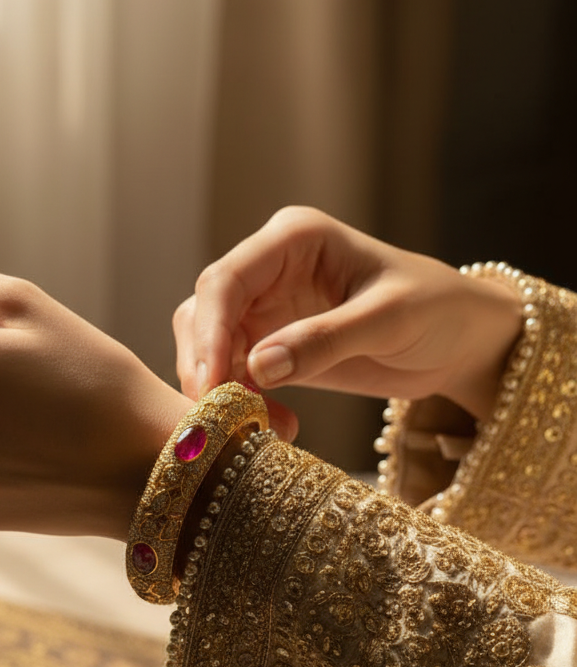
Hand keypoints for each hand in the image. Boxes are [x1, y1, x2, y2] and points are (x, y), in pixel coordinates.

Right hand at [174, 207, 523, 432]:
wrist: (460, 340)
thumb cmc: (437, 310)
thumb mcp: (390, 320)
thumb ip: (326, 339)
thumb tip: (258, 367)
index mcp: (293, 240)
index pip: (227, 280)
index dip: (210, 331)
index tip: (212, 382)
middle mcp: (269, 269)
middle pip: (204, 314)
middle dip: (206, 366)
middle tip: (221, 417)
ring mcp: (267, 309)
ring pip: (210, 348)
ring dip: (225, 390)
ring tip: (262, 426)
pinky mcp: (271, 347)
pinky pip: (236, 377)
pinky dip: (247, 405)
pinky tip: (281, 426)